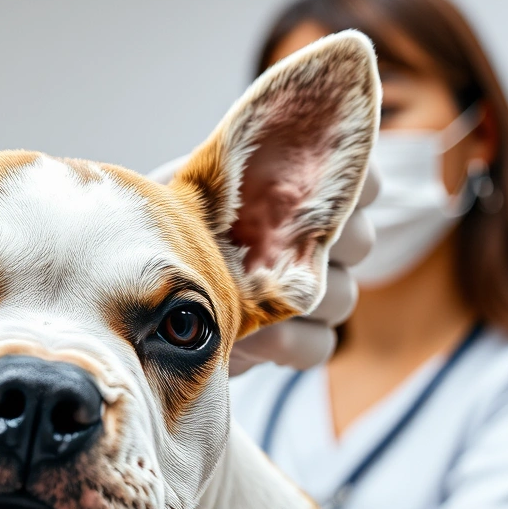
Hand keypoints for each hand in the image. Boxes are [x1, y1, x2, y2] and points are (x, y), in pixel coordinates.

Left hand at [147, 158, 378, 372]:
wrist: (146, 298)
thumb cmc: (167, 233)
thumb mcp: (185, 196)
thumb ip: (219, 181)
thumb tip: (228, 164)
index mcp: (298, 190)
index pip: (361, 179)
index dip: (351, 183)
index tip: (308, 190)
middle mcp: (315, 238)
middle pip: (362, 239)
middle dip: (321, 244)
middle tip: (270, 246)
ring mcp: (315, 292)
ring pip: (344, 295)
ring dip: (300, 300)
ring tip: (245, 296)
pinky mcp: (300, 339)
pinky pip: (322, 344)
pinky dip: (289, 343)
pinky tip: (249, 336)